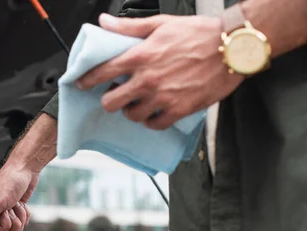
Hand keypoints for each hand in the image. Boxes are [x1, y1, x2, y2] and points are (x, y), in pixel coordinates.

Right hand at [0, 164, 37, 230]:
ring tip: (16, 203)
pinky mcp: (14, 211)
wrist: (25, 170)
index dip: (2, 227)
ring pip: (16, 228)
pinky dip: (24, 213)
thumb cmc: (9, 181)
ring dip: (20, 215)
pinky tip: (21, 203)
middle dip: (13, 220)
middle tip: (11, 207)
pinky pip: (22, 221)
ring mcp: (4, 213)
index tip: (5, 215)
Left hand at [76, 13, 244, 129]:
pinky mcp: (179, 109)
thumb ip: (129, 26)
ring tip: (139, 102)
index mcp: (140, 56)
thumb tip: (104, 22)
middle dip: (110, 99)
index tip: (81, 83)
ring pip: (131, 115)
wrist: (232, 47)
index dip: (86, 80)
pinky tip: (154, 112)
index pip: (102, 72)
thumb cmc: (199, 33)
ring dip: (132, 110)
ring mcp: (162, 97)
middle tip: (117, 95)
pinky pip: (154, 124)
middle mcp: (148, 79)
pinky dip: (151, 120)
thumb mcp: (161, 24)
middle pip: (111, 102)